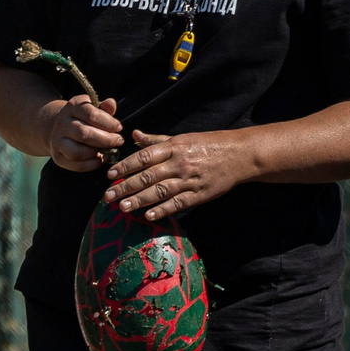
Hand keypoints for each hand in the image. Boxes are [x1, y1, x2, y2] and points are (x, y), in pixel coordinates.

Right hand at [47, 96, 123, 170]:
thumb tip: (111, 104)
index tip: (118, 127)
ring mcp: (57, 141)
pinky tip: (99, 159)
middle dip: (105, 140)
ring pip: (77, 152)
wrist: (56, 126)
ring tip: (107, 151)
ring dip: (96, 153)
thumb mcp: (92, 108)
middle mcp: (62, 123)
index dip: (108, 123)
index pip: (91, 115)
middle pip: (84, 134)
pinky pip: (76, 165)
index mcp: (72, 107)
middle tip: (118, 141)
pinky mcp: (58, 157)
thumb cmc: (82, 117)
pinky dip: (91, 165)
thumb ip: (104, 108)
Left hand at [106, 130, 253, 219]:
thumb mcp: (182, 138)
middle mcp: (179, 163)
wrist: (241, 154)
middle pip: (147, 176)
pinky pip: (178, 204)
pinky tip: (149, 216)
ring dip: (139, 201)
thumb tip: (134, 135)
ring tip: (123, 208)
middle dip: (125, 186)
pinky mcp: (200, 194)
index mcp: (174, 147)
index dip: (125, 166)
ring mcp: (190, 180)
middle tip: (108, 196)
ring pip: (160, 192)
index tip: (110, 174)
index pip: (144, 157)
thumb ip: (157, 140)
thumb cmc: (209, 144)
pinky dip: (164, 210)